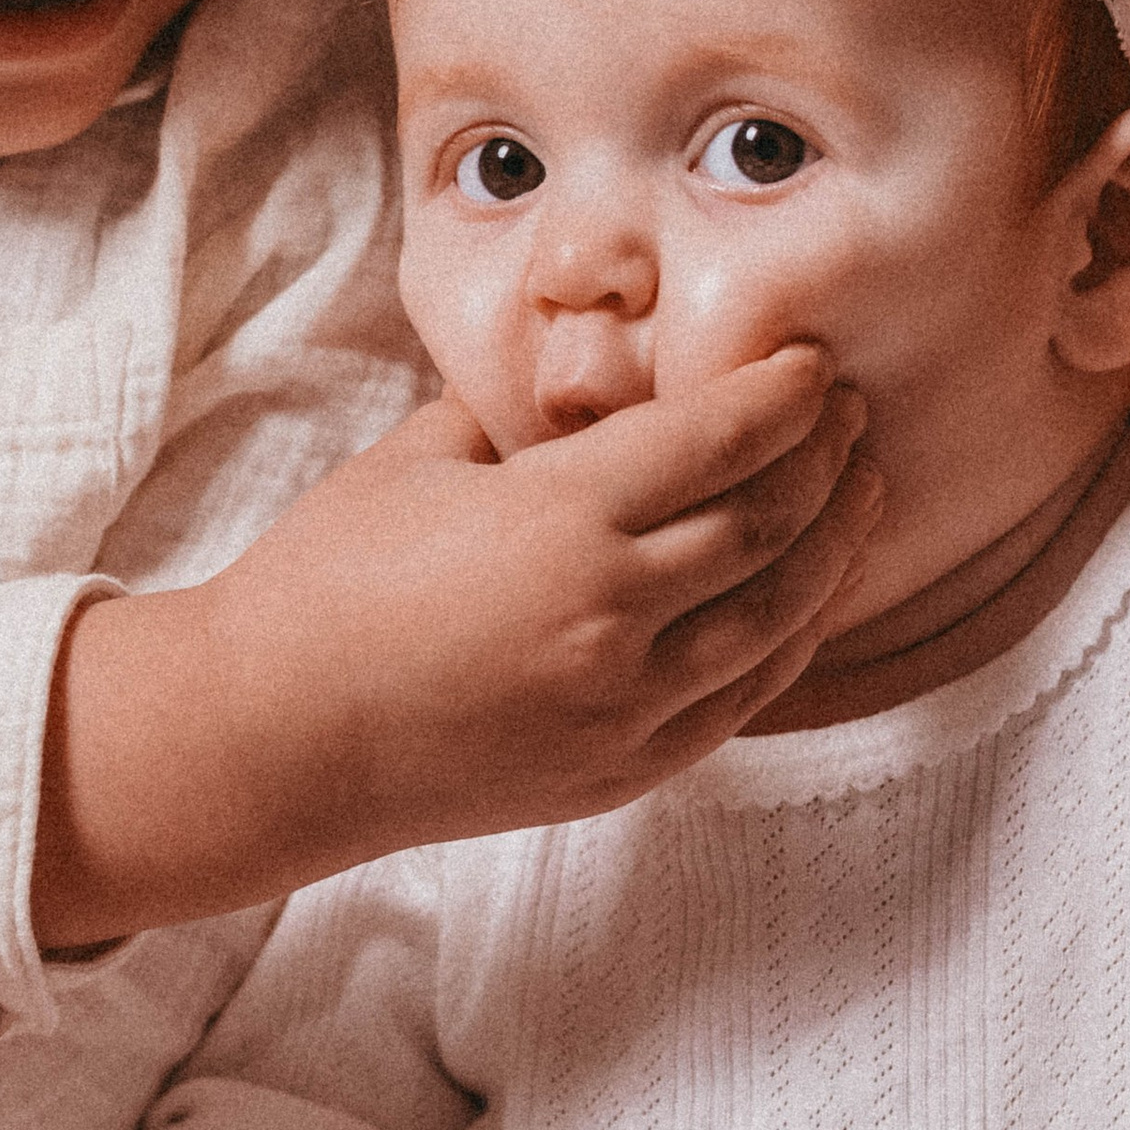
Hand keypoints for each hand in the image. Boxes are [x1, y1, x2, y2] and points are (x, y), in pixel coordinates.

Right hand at [33, 348, 880, 941]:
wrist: (273, 738)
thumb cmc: (325, 582)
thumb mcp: (418, 458)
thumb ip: (520, 414)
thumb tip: (595, 374)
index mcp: (558, 521)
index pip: (720, 440)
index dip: (783, 393)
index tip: (810, 360)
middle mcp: (611, 615)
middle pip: (772, 521)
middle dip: (825, 456)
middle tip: (847, 409)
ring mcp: (625, 704)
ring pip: (780, 614)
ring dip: (834, 542)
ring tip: (856, 488)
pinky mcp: (624, 769)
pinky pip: (745, 695)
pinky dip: (793, 634)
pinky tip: (806, 591)